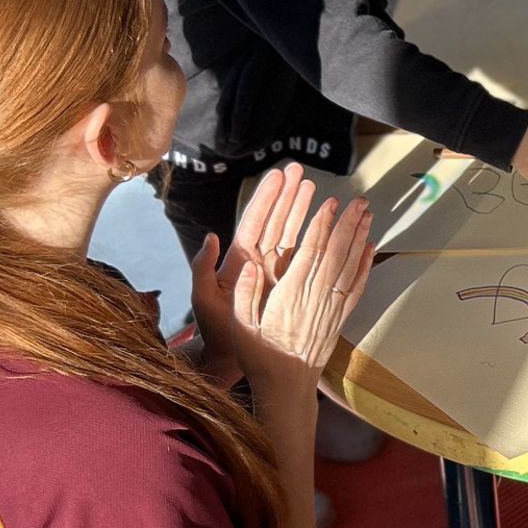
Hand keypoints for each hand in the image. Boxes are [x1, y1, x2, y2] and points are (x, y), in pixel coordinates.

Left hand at [189, 163, 311, 385]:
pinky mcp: (285, 284)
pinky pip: (299, 256)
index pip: (256, 222)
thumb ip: (203, 269)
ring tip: (312, 186)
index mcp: (240, 260)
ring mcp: (273, 271)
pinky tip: (324, 227)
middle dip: (287, 195)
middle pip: (275, 220)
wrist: (228, 357)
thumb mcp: (203, 299)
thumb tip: (211, 238)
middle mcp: (258, 261)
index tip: (278, 177)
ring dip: (299, 210)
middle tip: (298, 170)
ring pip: (289, 233)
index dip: (268, 199)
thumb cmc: (214, 330)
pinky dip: (311, 239)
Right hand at [231, 191, 374, 389]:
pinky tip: (370, 248)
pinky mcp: (339, 318)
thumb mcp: (238, 326)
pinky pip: (355, 288)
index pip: (310, 253)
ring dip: (360, 239)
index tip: (330, 203)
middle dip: (349, 224)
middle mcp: (315, 299)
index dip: (322, 226)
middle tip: (360, 199)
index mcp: (289, 296)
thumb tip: (248, 266)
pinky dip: (364, 266)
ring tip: (368, 214)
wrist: (285, 386)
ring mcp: (331, 309)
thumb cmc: (258, 355)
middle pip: (336, 254)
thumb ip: (244, 295)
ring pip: (349, 267)